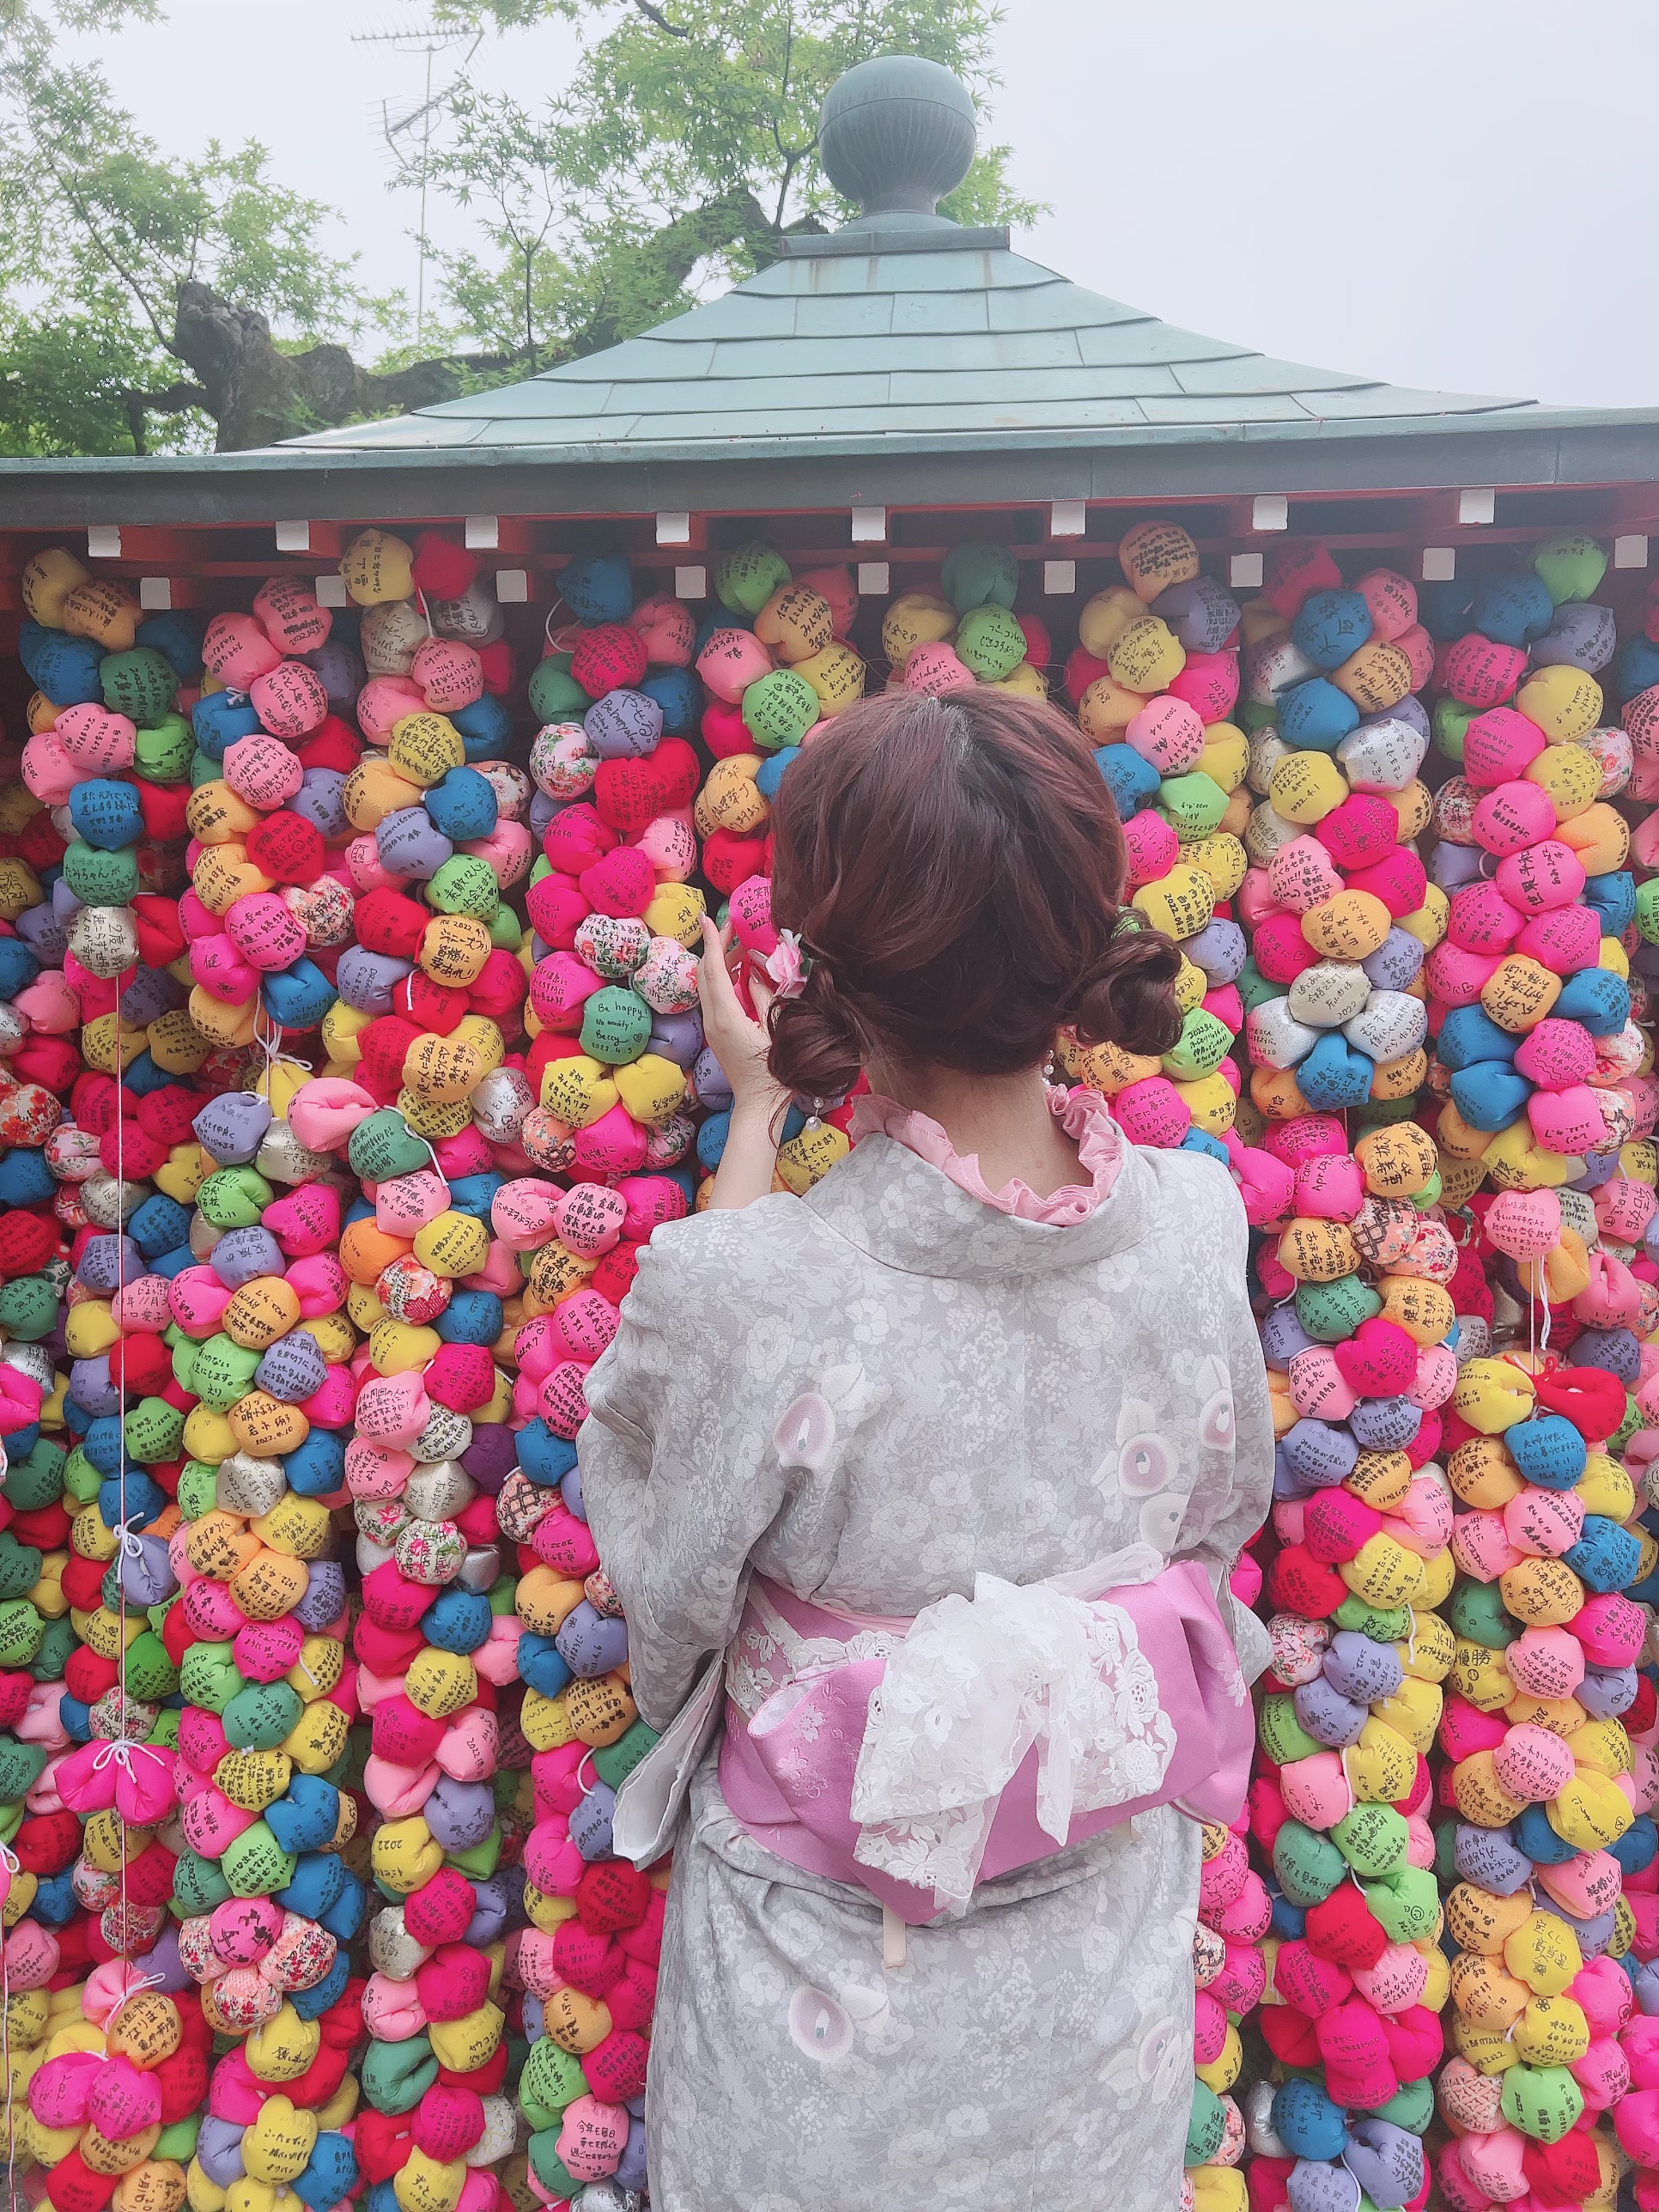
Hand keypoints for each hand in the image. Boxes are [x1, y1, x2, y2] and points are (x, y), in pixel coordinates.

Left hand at [698, 916, 789, 1121]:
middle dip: (715, 947)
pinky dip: (724, 980)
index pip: (713, 970)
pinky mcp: (717, 1034)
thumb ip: (763, 998)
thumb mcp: (775, 1030)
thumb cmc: (774, 1074)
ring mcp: (712, 1028)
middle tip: (731, 926)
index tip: (707, 918)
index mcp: (726, 1017)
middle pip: (705, 974)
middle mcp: (713, 1020)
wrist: (759, 1108)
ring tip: (741, 946)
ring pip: (708, 986)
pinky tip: (741, 973)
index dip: (711, 941)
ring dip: (720, 963)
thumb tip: (753, 973)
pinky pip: (714, 998)